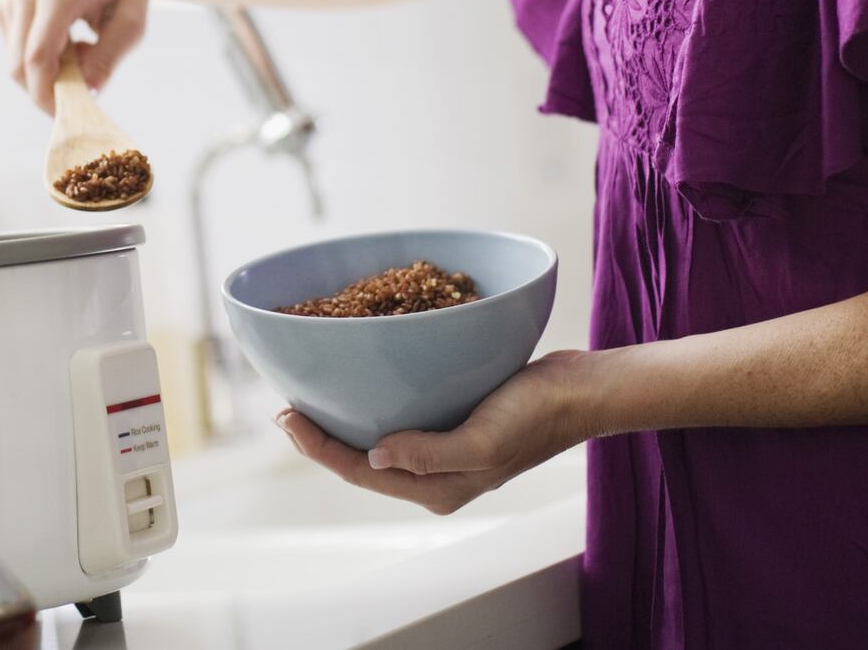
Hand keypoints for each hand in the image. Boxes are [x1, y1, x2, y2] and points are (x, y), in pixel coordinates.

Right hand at [0, 0, 162, 114]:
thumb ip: (109, 58)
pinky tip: (64, 43)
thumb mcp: (132, 24)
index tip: (67, 115)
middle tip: (83, 90)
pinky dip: (36, 59)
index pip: (38, 56)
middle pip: (20, 65)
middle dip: (47, 89)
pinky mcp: (4, 3)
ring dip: (45, 72)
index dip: (46, 94)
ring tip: (81, 53)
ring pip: (15, 61)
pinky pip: (13, 50)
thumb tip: (85, 93)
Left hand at [274, 350, 603, 514]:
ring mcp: (446, 447)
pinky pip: (405, 416)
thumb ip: (429, 455)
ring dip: (345, 421)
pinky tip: (367, 380)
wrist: (580, 391)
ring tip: (314, 396)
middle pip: (363, 459)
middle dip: (322, 437)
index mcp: (437, 487)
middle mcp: (436, 473)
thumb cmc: (538, 415)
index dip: (318, 447)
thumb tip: (375, 454)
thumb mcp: (483, 442)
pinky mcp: (456, 420)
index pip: (361, 471)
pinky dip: (378, 401)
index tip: (287, 417)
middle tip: (287, 408)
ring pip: (381, 438)